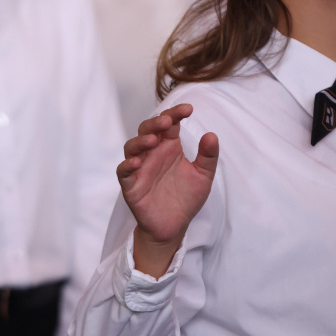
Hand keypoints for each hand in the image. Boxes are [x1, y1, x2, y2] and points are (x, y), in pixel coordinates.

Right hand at [118, 104, 218, 276]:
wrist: (173, 226)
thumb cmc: (185, 197)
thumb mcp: (203, 176)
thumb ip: (208, 157)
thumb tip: (212, 135)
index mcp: (169, 147)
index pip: (168, 124)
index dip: (175, 113)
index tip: (189, 109)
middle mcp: (152, 153)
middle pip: (146, 130)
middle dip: (155, 123)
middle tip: (168, 121)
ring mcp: (140, 168)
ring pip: (132, 147)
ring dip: (141, 141)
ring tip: (153, 140)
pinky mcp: (131, 185)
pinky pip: (124, 171)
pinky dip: (127, 165)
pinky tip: (137, 162)